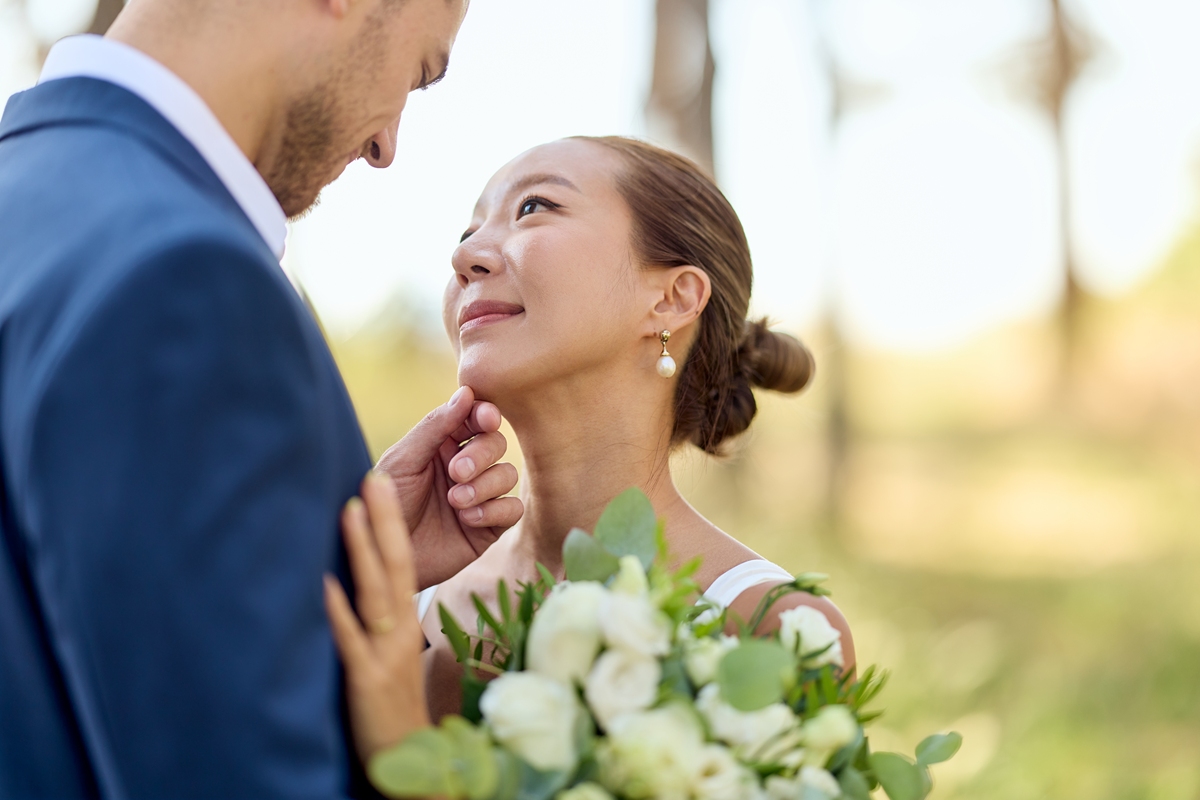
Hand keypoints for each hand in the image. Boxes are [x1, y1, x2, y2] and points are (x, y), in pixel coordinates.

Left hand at [324, 473, 429, 762]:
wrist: (410, 760)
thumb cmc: (393, 706)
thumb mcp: (391, 655)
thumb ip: (379, 619)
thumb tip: (355, 582)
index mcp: (406, 622)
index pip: (402, 562)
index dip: (391, 523)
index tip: (379, 482)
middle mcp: (402, 630)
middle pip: (396, 565)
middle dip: (384, 520)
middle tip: (375, 475)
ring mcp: (385, 653)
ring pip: (376, 592)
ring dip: (362, 550)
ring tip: (349, 509)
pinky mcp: (366, 679)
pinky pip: (350, 640)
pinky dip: (338, 610)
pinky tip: (324, 583)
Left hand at [376, 386, 522, 589]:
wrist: (382, 555)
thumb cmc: (383, 506)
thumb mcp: (402, 461)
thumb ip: (434, 427)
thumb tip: (466, 392)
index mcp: (442, 445)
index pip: (475, 419)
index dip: (486, 415)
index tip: (485, 418)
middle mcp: (464, 467)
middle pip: (497, 443)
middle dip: (481, 454)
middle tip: (456, 472)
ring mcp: (479, 497)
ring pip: (508, 475)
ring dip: (485, 485)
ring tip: (456, 501)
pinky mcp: (488, 527)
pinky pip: (513, 509)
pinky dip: (495, 510)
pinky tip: (467, 519)